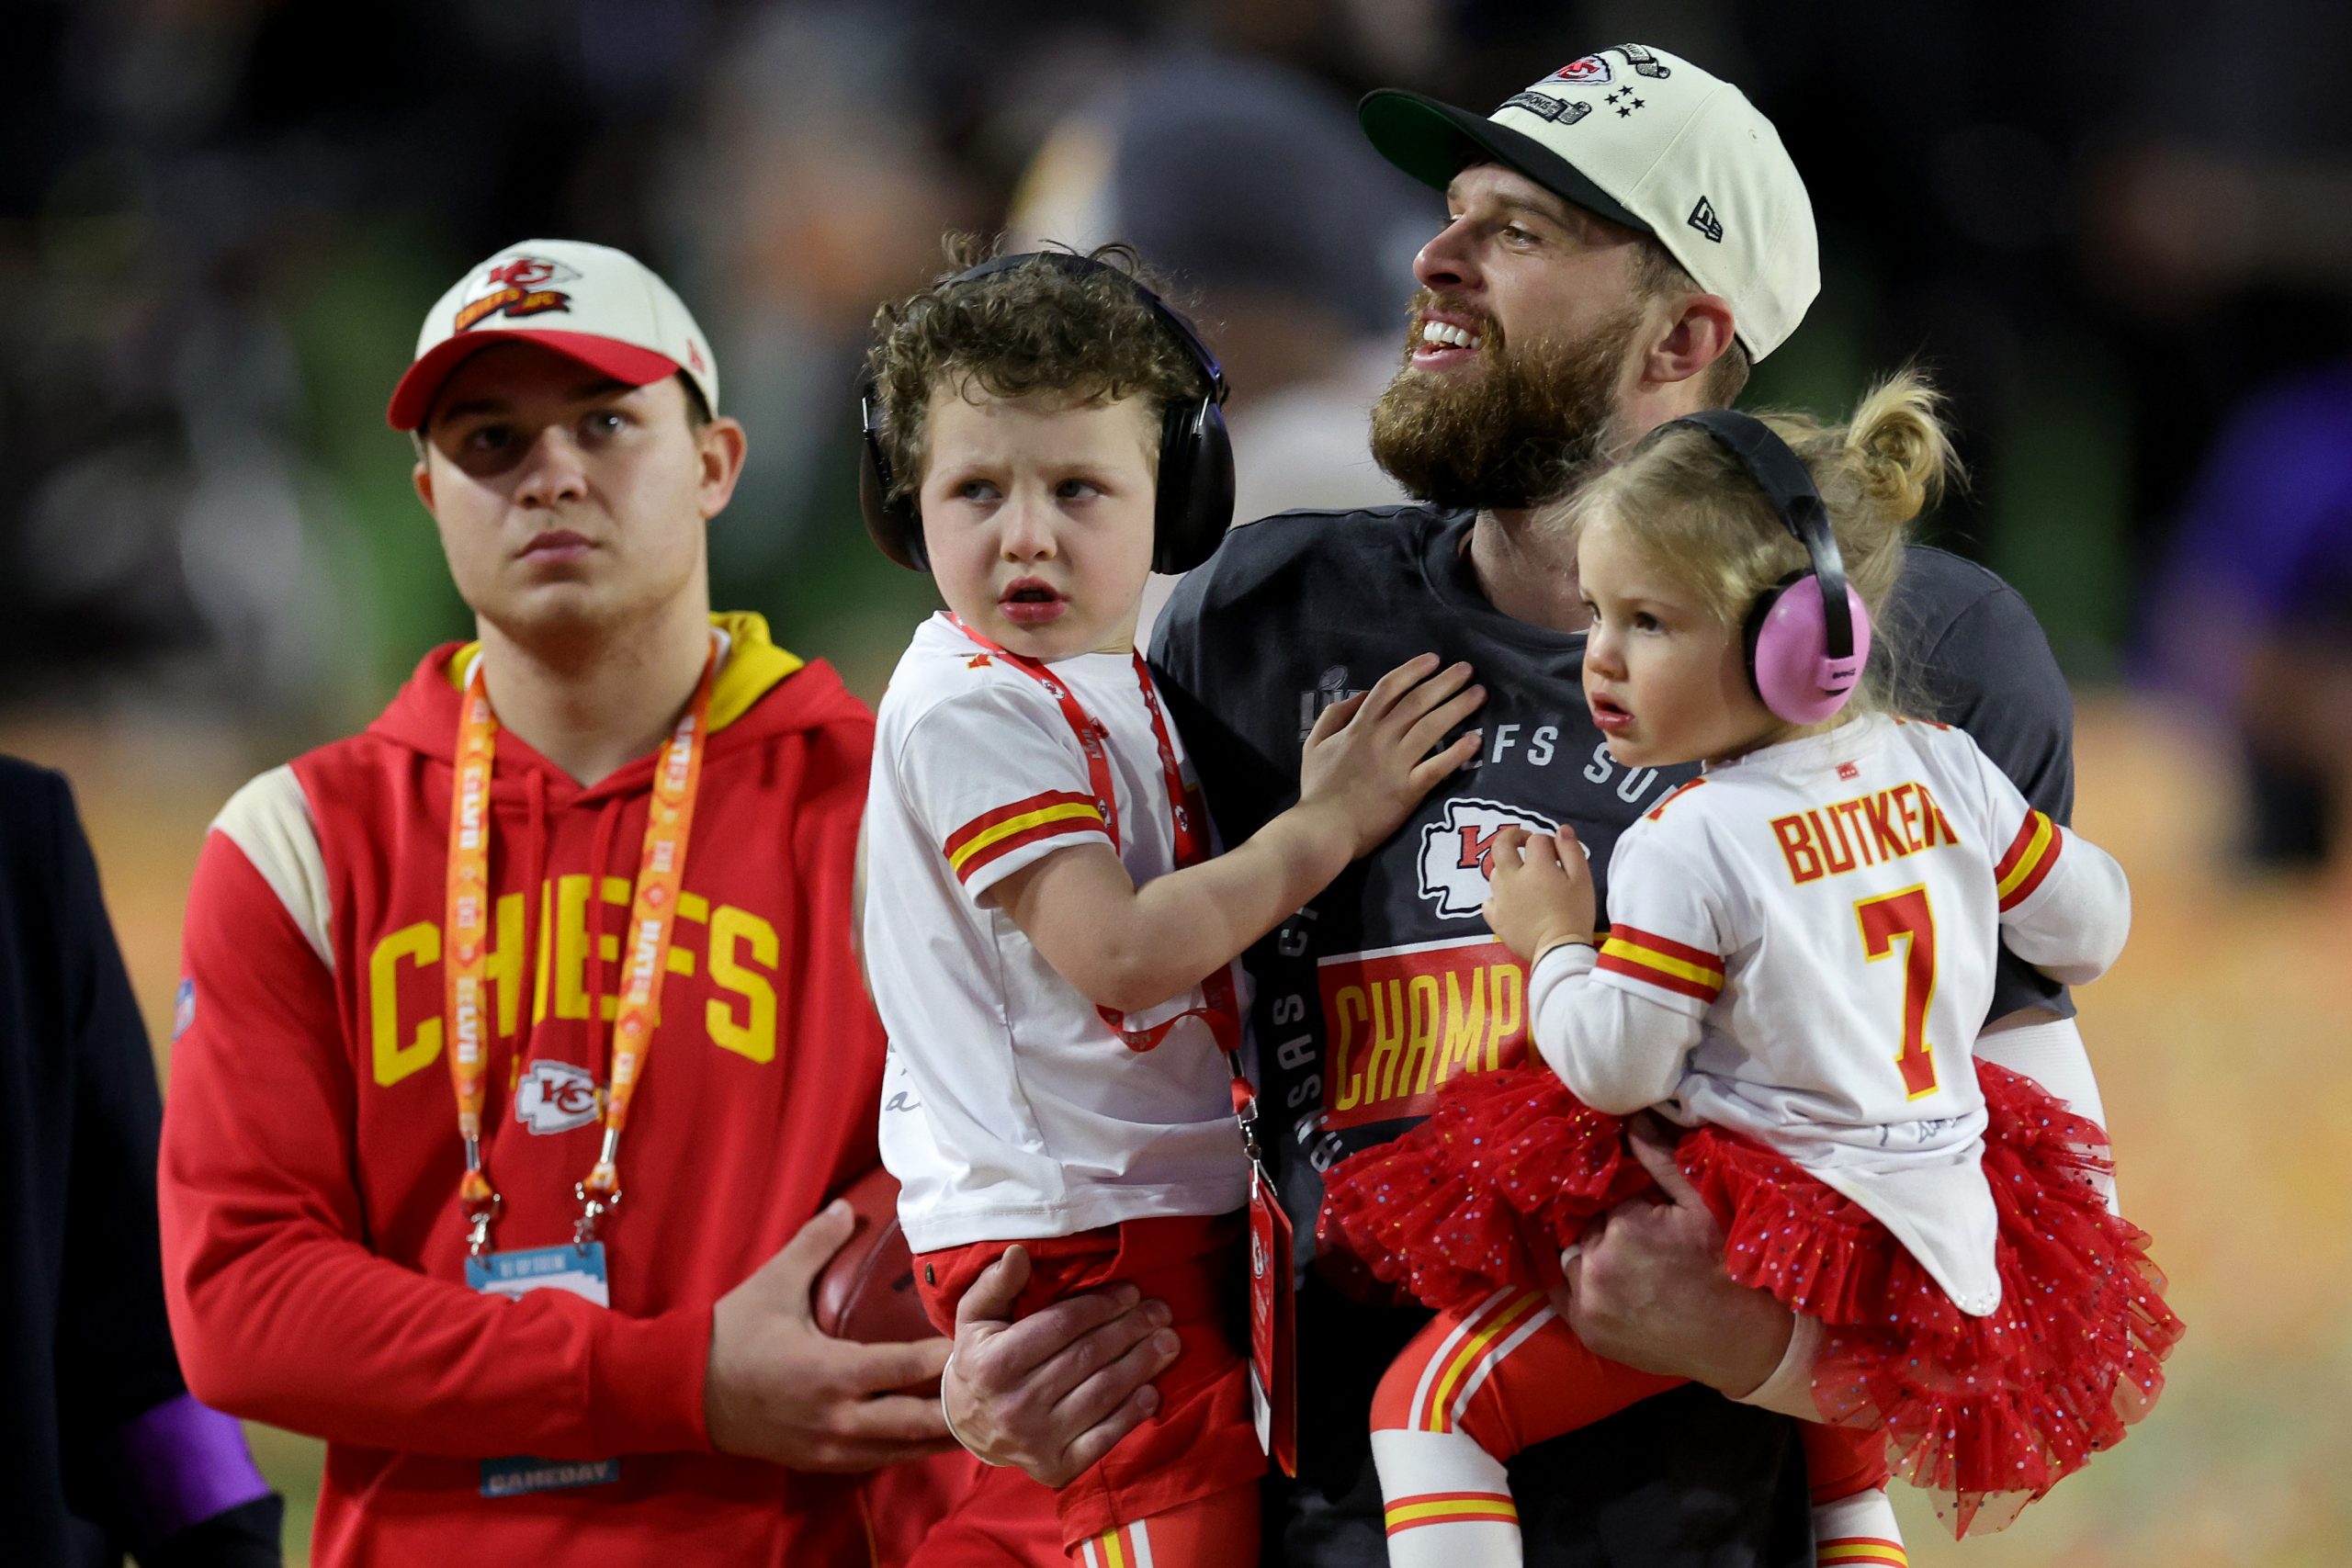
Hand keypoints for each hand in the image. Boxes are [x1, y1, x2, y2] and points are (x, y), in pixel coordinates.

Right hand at [704, 1200, 955, 1470]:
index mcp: (831, 1373)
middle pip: (916, 1422)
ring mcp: (831, 1447)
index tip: (976, 1341)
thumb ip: (815, 1244)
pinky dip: (908, 1449)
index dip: (944, 1358)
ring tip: (977, 1415)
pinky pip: (878, 1462)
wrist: (686, 1393)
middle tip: (993, 1388)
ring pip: (902, 1450)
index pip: (905, 1368)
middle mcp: (838, 1418)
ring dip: (939, 1435)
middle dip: (957, 1408)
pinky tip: (929, 1437)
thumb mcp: (773, 1284)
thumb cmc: (732, 1335)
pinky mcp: (822, 1462)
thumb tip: (850, 1207)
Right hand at [939, 1244, 1181, 1486]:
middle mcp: (1015, 1405)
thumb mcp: (975, 1317)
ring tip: (1168, 1342)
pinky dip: (1132, 1414)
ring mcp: (1037, 1440)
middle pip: (1088, 1358)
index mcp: (994, 1365)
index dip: (1102, 1305)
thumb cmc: (980, 1359)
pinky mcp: (1056, 1467)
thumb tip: (1018, 1253)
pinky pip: (1103, 1438)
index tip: (1132, 1291)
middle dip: (1131, 1330)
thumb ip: (995, 1284)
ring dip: (1142, 1365)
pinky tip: (1152, 1391)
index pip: (1061, 1327)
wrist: (968, 1425)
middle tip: (1161, 1311)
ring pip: (1102, 1394)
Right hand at [1298, 654, 1483, 856]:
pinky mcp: (1409, 790)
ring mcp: (1397, 764)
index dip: (1413, 670)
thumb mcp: (1315, 744)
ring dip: (1458, 707)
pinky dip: (1457, 752)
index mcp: (1359, 727)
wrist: (1324, 829)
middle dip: (1445, 682)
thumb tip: (1359, 696)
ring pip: (1432, 727)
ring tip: (1479, 694)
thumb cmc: (1318, 789)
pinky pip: (1437, 767)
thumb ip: (1334, 715)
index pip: (1389, 688)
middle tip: (1467, 669)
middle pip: (1417, 702)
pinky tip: (1475, 739)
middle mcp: (1381, 739)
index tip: (1434, 660)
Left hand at [1481, 824, 1593, 961]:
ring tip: (1525, 879)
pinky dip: (1498, 897)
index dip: (1547, 842)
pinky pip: (1489, 900)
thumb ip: (1571, 850)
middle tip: (1523, 842)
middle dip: (1511, 837)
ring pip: (1495, 872)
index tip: (1556, 852)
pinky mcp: (1495, 918)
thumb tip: (1561, 829)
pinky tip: (1511, 902)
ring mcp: (1500, 898)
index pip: (1536, 840)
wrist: (1558, 951)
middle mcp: (1512, 877)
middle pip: (1500, 846)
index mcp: (1536, 866)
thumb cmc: (1575, 914)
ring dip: (1508, 868)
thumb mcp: (1582, 879)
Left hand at [1552, 1116, 1793, 1395]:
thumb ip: (1660, 1160)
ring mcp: (1587, 1303)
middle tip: (1633, 1233)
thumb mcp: (1700, 1205)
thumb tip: (1632, 1118)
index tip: (1634, 1202)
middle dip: (1601, 1224)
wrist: (1743, 1341)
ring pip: (1571, 1258)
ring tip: (1623, 1258)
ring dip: (1588, 1253)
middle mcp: (1595, 1266)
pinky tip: (1598, 1276)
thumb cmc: (1726, 1266)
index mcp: (1623, 1228)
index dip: (1617, 1196)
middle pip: (1582, 1227)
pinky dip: (1577, 1282)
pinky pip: (1564, 1294)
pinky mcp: (1586, 1331)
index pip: (1600, 1194)